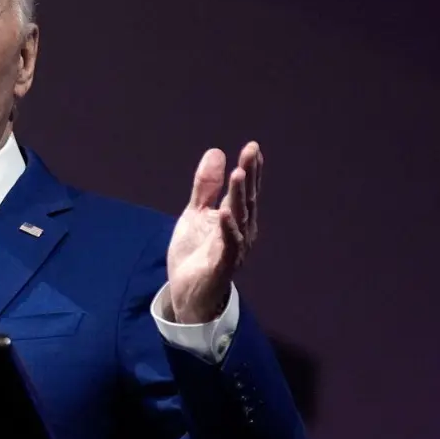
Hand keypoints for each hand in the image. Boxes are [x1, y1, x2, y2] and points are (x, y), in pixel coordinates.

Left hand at [166, 142, 260, 323]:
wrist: (188, 291)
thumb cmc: (196, 253)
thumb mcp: (196, 213)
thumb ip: (206, 186)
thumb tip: (216, 152)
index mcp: (236, 218)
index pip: (244, 190)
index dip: (249, 169)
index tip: (251, 147)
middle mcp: (241, 231)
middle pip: (246, 199)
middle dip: (249, 175)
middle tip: (251, 152)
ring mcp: (234, 248)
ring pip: (239, 218)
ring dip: (239, 196)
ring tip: (239, 173)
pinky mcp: (222, 264)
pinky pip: (228, 245)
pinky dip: (227, 228)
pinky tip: (225, 212)